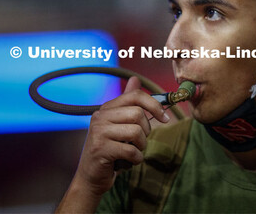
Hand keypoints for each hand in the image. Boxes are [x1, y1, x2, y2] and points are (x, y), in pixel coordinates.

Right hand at [71, 76, 169, 196]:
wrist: (90, 177)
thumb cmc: (109, 150)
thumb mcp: (118, 125)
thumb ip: (127, 104)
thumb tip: (135, 79)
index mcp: (106, 108)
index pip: (135, 95)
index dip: (154, 105)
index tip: (165, 118)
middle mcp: (100, 116)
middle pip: (138, 114)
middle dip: (146, 131)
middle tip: (139, 142)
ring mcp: (99, 132)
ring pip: (136, 132)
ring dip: (141, 146)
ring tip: (132, 152)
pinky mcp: (101, 149)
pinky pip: (131, 150)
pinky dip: (136, 159)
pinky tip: (127, 162)